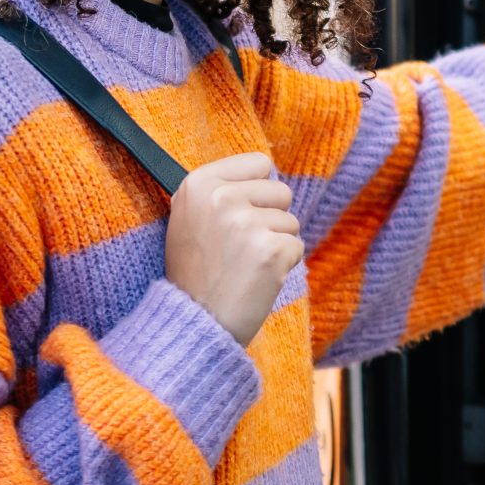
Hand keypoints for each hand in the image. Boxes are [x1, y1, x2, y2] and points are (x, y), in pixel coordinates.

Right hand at [165, 151, 304, 345]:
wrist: (195, 321)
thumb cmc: (195, 272)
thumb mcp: (187, 218)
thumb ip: (219, 190)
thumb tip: (262, 170)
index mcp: (199, 183)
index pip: (259, 163)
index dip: (256, 190)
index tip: (238, 214)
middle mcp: (222, 196)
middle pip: (281, 191)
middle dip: (270, 218)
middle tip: (241, 246)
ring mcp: (247, 222)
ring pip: (290, 221)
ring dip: (275, 244)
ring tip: (245, 265)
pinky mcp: (271, 250)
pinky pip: (296, 246)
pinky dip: (283, 265)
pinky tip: (257, 278)